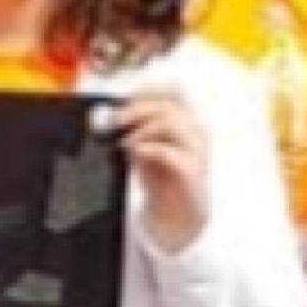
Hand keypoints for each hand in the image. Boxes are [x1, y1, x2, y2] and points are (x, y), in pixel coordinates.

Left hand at [108, 87, 215, 252]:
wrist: (175, 216)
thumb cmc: (161, 179)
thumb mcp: (143, 147)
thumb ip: (134, 129)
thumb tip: (110, 115)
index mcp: (186, 120)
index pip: (173, 91)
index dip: (148, 90)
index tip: (124, 98)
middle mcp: (194, 130)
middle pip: (169, 103)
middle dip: (138, 108)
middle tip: (116, 120)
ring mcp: (196, 149)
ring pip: (171, 121)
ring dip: (142, 127)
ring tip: (125, 142)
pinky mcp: (192, 169)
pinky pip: (169, 151)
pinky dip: (148, 148)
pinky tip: (135, 153)